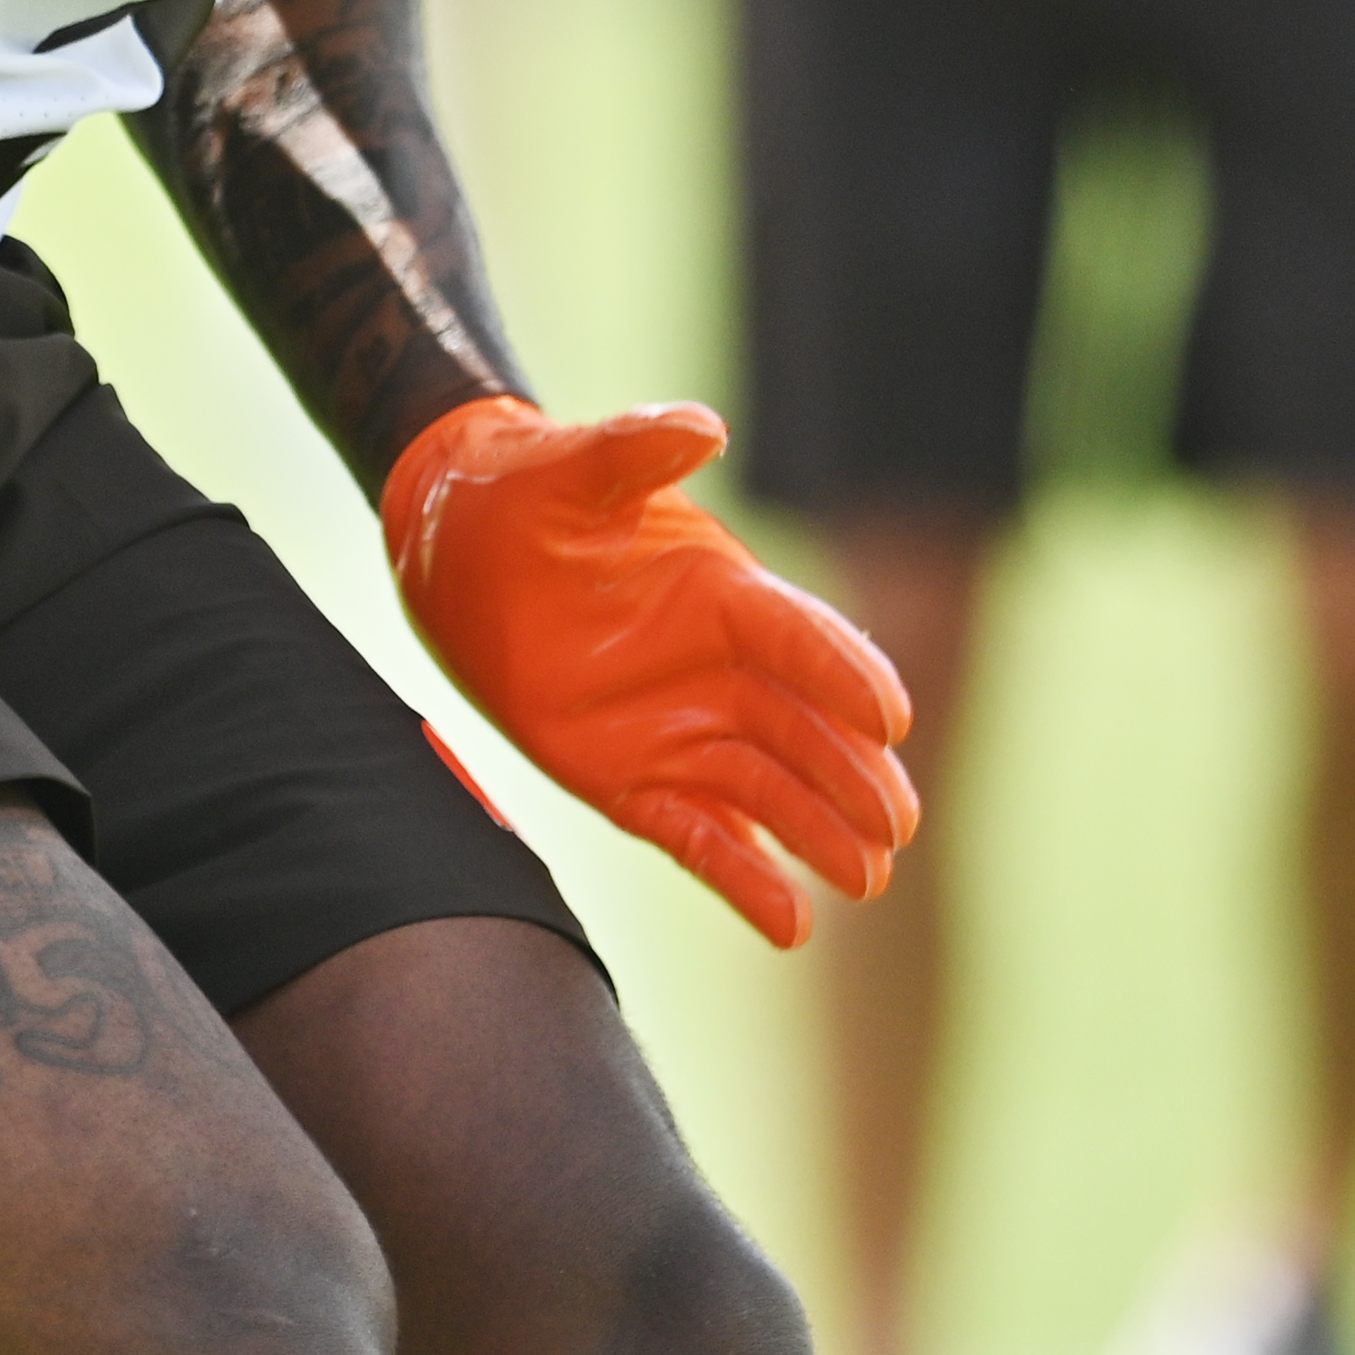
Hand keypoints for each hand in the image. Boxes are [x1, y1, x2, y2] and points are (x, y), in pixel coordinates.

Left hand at [379, 396, 916, 947]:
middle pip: (803, 728)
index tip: (891, 718)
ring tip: (868, 880)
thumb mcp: (569, 465)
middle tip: (898, 825)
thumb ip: (635, 451)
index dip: (843, 675)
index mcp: (719, 592)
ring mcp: (680, 728)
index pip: (798, 639)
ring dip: (816, 832)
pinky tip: (792, 925)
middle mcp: (717, 667)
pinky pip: (699, 837)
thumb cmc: (520, 492)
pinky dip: (744, 879)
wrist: (456, 540)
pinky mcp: (633, 780)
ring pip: (767, 790)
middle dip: (851, 774)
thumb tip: (701, 429)